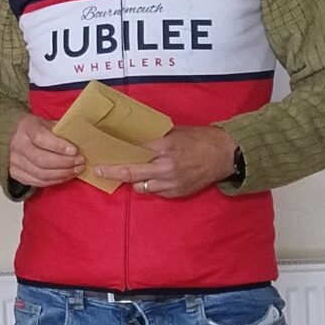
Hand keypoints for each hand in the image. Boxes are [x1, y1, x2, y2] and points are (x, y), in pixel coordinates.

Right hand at [7, 112, 86, 188]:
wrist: (16, 137)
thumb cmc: (37, 130)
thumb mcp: (48, 124)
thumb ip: (61, 131)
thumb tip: (81, 139)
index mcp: (26, 128)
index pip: (40, 138)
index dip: (59, 146)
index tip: (74, 150)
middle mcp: (18, 145)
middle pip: (41, 159)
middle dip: (64, 163)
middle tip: (80, 161)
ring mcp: (15, 161)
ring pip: (40, 173)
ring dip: (62, 174)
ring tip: (76, 170)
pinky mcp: (16, 174)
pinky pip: (38, 182)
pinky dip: (54, 181)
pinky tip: (66, 176)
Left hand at [99, 125, 237, 199]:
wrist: (226, 155)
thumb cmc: (202, 139)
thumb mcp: (177, 131)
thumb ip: (156, 138)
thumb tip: (136, 140)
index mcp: (165, 147)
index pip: (133, 152)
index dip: (117, 154)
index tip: (103, 154)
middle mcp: (165, 167)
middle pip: (131, 173)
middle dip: (112, 172)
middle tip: (98, 170)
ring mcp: (171, 182)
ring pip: (141, 186)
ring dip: (134, 180)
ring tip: (130, 174)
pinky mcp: (177, 192)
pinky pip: (156, 192)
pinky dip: (151, 186)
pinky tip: (152, 178)